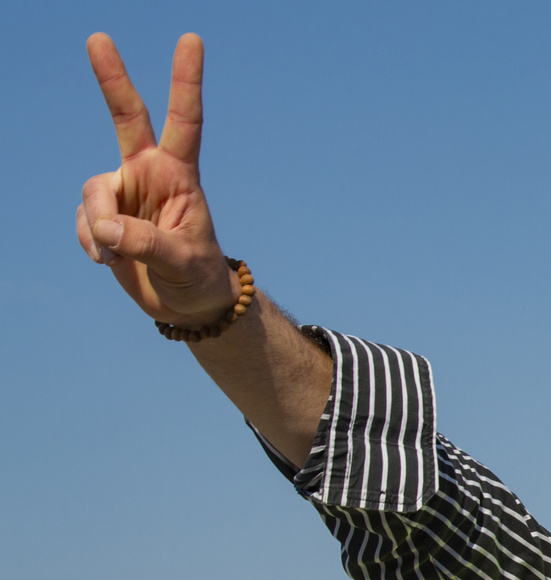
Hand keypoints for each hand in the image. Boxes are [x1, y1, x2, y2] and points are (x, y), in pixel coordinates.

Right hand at [76, 33, 237, 325]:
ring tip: (117, 256)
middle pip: (127, 118)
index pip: (186, 121)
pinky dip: (91, 243)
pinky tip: (109, 261)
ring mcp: (124, 192)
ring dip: (99, 226)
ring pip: (94, 192)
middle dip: (113, 79)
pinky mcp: (103, 216)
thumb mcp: (183, 263)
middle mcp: (149, 174)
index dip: (186, 81)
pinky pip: (85, 222)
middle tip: (98, 37)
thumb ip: (147, 244)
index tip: (191, 40)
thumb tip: (106, 230)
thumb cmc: (199, 278)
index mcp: (180, 175)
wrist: (187, 304)